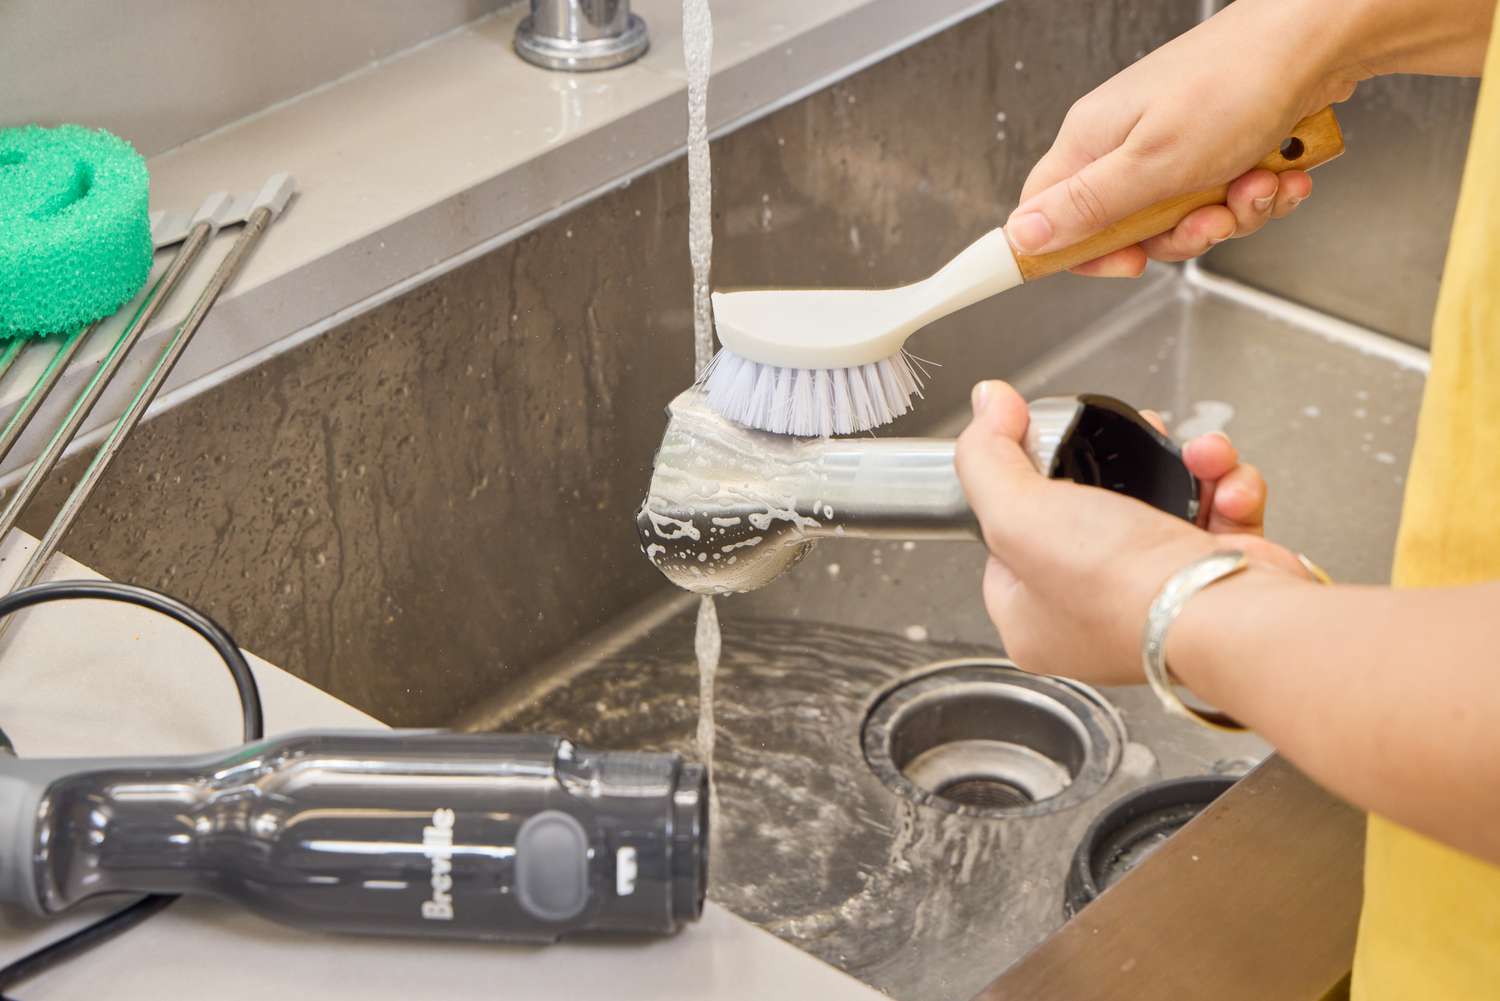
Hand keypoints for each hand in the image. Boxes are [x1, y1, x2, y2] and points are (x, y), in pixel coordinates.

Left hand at [954, 380, 1305, 682]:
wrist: (1224, 615)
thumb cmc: (1120, 587)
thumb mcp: (1016, 513)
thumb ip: (986, 456)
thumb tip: (986, 403)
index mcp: (1031, 617)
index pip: (1008, 538)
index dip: (1025, 487)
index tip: (1043, 449)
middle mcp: (1093, 614)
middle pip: (1090, 509)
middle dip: (1119, 463)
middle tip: (1132, 442)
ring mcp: (1158, 597)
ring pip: (1162, 502)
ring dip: (1184, 464)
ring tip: (1195, 457)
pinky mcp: (1213, 579)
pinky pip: (1217, 513)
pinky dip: (1227, 489)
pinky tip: (1225, 487)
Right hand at [1005, 0, 1366, 276]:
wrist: (1318, 40)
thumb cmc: (1236, 83)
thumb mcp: (1151, 163)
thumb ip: (1084, 206)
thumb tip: (1020, 237)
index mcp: (1092, 140)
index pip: (1049, 215)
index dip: (1081, 251)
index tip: (1126, 262)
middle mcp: (1126, 141)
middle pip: (1127, 228)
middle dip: (1180, 235)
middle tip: (1210, 217)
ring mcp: (1172, 142)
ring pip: (1182, 217)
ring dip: (1230, 214)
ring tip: (1257, 182)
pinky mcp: (1215, 144)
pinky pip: (1222, 197)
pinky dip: (1255, 194)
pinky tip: (1278, 173)